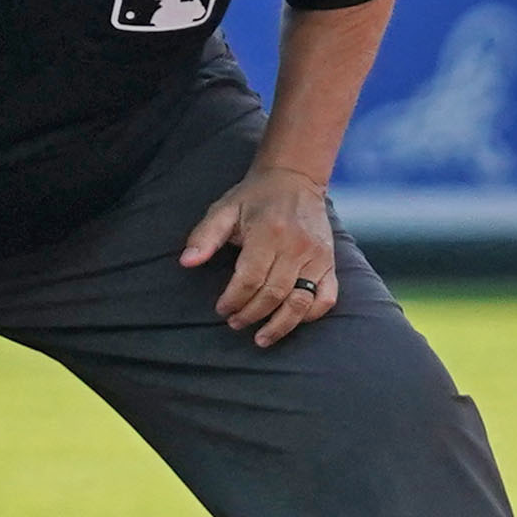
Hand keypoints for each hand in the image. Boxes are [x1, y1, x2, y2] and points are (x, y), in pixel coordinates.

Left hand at [181, 164, 341, 347]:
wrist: (295, 178)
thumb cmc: (254, 197)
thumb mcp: (224, 209)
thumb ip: (204, 237)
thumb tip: (187, 262)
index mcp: (269, 233)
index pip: (250, 279)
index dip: (233, 300)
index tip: (221, 309)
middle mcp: (297, 247)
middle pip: (273, 294)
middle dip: (250, 315)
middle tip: (234, 323)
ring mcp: (318, 256)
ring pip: (300, 302)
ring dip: (280, 325)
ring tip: (261, 338)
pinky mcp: (330, 263)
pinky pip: (326, 298)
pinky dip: (310, 315)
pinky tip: (291, 321)